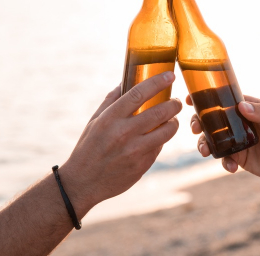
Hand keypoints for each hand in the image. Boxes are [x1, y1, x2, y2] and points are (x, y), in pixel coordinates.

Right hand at [61, 71, 181, 212]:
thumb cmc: (89, 147)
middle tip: (176, 102)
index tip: (169, 75)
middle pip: (160, 111)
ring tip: (172, 119)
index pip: (138, 94)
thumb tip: (125, 80)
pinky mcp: (142, 165)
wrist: (82, 183)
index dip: (157, 82)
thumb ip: (111, 100)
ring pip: (167, 130)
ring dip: (174, 122)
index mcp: (110, 118)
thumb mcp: (95, 121)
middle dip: (174, 104)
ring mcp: (134, 151)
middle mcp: (123, 133)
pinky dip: (162, 139)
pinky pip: (160, 147)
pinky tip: (158, 136)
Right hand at [189, 95, 259, 182]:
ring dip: (204, 144)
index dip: (205, 99)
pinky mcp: (238, 156)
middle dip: (198, 123)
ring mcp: (236, 140)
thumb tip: (242, 106)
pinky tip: (231, 168)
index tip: (190, 100)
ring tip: (205, 152)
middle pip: (212, 120)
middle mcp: (238, 123)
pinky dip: (223, 163)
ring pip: (213, 140)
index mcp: (247, 109)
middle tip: (195, 129)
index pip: (223, 100)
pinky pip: (224, 158)